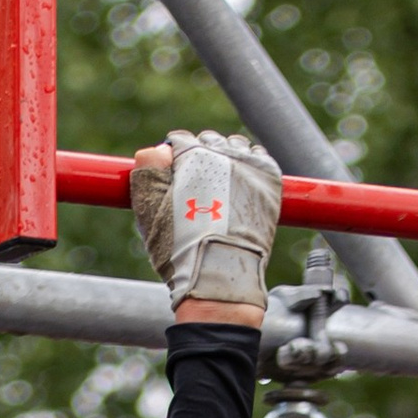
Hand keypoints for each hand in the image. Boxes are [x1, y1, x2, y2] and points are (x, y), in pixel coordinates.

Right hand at [126, 131, 280, 322]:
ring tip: (222, 193)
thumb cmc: (179, 249)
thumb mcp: (147, 209)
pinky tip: (242, 192)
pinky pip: (261, 160)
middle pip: (209, 141)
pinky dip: (252, 169)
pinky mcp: (269, 179)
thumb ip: (147, 168)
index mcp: (190, 153)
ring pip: (236, 147)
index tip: (174, 181)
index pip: (179, 141)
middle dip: (202, 158)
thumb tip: (161, 150)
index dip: (174, 160)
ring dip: (229, 160)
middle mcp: (221, 150)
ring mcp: (249, 163)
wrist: (219, 276)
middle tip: (198, 190)